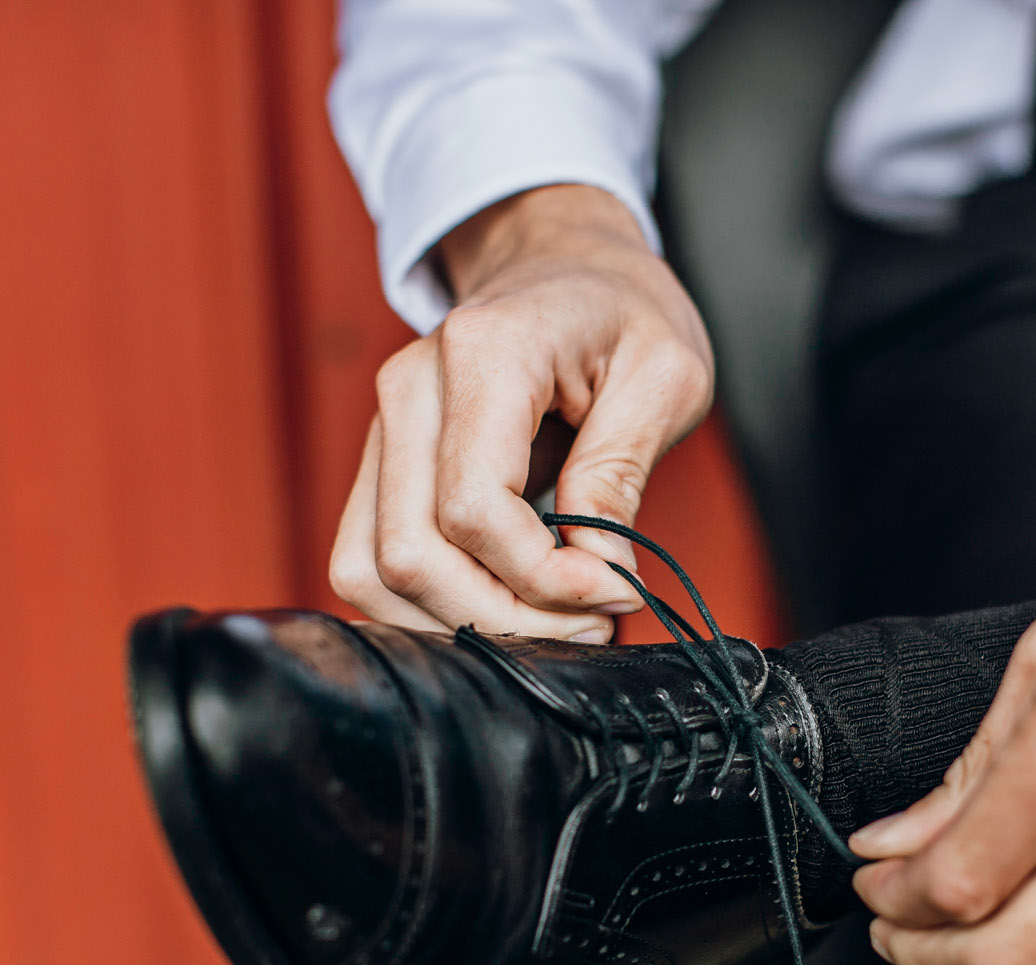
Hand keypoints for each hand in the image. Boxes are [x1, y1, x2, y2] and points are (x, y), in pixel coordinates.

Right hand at [329, 185, 713, 642]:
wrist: (571, 269)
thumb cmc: (624, 314)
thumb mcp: (667, 374)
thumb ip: (621, 471)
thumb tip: (595, 570)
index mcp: (484, 352)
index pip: (473, 507)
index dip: (543, 577)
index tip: (616, 590)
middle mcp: (410, 388)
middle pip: (413, 554)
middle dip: (507, 617)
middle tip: (592, 621)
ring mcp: (384, 428)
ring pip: (374, 572)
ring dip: (463, 623)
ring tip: (553, 622)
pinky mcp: (381, 465)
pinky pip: (369, 564)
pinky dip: (431, 608)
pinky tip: (506, 606)